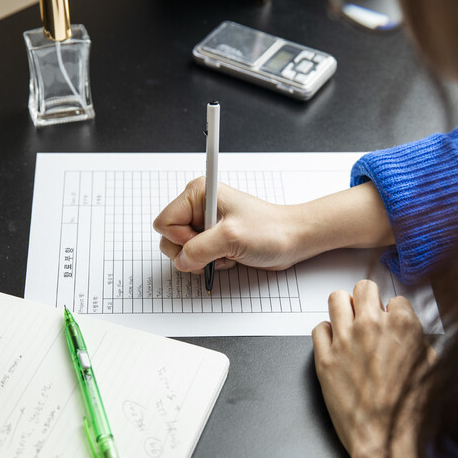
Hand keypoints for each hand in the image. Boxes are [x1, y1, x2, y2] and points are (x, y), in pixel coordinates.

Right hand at [153, 177, 394, 273]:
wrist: (293, 239)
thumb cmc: (271, 230)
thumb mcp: (232, 238)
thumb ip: (199, 249)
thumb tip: (181, 260)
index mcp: (198, 194)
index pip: (164, 222)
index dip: (181, 237)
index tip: (205, 238)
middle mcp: (198, 207)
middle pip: (170, 239)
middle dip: (192, 252)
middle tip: (218, 248)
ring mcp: (204, 224)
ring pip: (182, 252)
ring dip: (203, 259)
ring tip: (227, 252)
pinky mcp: (212, 239)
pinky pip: (196, 258)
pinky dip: (211, 263)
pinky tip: (230, 256)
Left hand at [311, 280, 431, 457]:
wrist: (389, 442)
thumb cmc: (412, 413)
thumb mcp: (432, 370)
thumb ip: (417, 343)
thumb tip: (408, 334)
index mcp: (403, 326)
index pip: (395, 299)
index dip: (393, 314)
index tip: (390, 325)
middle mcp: (371, 327)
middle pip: (363, 288)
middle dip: (367, 300)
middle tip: (368, 316)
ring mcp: (345, 341)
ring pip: (336, 299)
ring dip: (344, 309)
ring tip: (348, 324)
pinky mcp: (324, 359)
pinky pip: (318, 329)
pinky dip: (326, 333)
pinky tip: (335, 346)